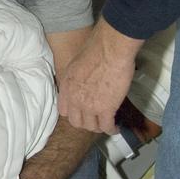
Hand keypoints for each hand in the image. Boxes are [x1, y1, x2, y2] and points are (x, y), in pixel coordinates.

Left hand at [57, 19, 140, 133]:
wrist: (110, 50)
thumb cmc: (96, 49)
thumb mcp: (76, 65)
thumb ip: (76, 78)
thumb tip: (83, 82)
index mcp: (66, 87)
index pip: (64, 111)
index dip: (74, 113)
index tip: (81, 112)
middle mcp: (74, 99)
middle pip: (76, 122)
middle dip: (86, 123)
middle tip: (95, 120)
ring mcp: (89, 106)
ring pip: (91, 127)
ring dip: (99, 127)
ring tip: (106, 125)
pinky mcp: (106, 109)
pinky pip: (107, 126)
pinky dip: (111, 129)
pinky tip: (115, 127)